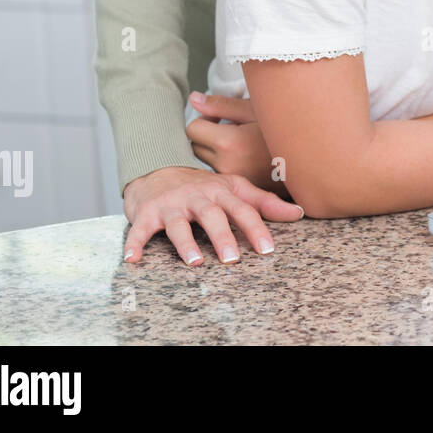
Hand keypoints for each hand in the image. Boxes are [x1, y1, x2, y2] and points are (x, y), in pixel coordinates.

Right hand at [122, 165, 302, 266]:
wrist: (157, 169)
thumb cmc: (202, 187)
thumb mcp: (234, 188)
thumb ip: (265, 202)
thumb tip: (299, 213)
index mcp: (222, 192)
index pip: (243, 210)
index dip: (256, 228)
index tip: (268, 249)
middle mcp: (198, 197)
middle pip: (212, 216)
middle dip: (223, 237)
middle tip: (232, 259)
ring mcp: (172, 205)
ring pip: (179, 225)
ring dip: (186, 244)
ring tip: (195, 262)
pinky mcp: (147, 214)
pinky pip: (140, 230)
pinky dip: (134, 244)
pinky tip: (133, 260)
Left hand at [186, 91, 282, 193]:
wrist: (317, 156)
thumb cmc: (289, 126)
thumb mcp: (256, 110)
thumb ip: (221, 105)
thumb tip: (193, 99)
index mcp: (229, 143)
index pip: (192, 129)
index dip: (205, 119)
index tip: (221, 117)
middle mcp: (228, 166)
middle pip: (196, 147)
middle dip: (208, 135)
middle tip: (232, 127)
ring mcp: (236, 180)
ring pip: (208, 162)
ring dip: (218, 151)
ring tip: (243, 142)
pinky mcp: (244, 188)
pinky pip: (223, 173)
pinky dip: (229, 163)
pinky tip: (249, 155)